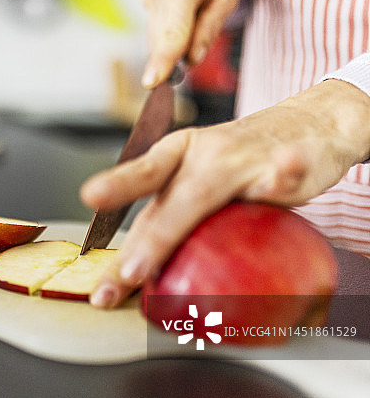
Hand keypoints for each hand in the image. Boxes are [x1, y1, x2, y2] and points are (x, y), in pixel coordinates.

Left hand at [80, 79, 369, 307]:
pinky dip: (284, 173)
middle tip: (124, 276)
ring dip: (176, 228)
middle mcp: (204, 155)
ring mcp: (243, 161)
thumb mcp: (199, 176)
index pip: (142, 177)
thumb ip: (171, 216)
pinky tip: (283, 174)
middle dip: (144, 243)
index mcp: (177, 154)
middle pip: (168, 201)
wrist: (308, 122)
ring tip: (146, 265)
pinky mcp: (288, 166)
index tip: (89, 196)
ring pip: (206, 194)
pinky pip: (283, 173)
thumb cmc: (240, 158)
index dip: (117, 188)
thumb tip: (130, 269)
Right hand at [141, 0, 253, 87]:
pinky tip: (188, 16)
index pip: (171, 33)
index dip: (162, 60)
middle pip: (161, 41)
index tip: (151, 83)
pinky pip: (157, 29)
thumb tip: (191, 60)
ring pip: (157, 38)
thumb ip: (209, 29)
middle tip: (194, 57)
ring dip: (174, 45)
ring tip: (199, 19)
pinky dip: (171, 35)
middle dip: (174, 58)